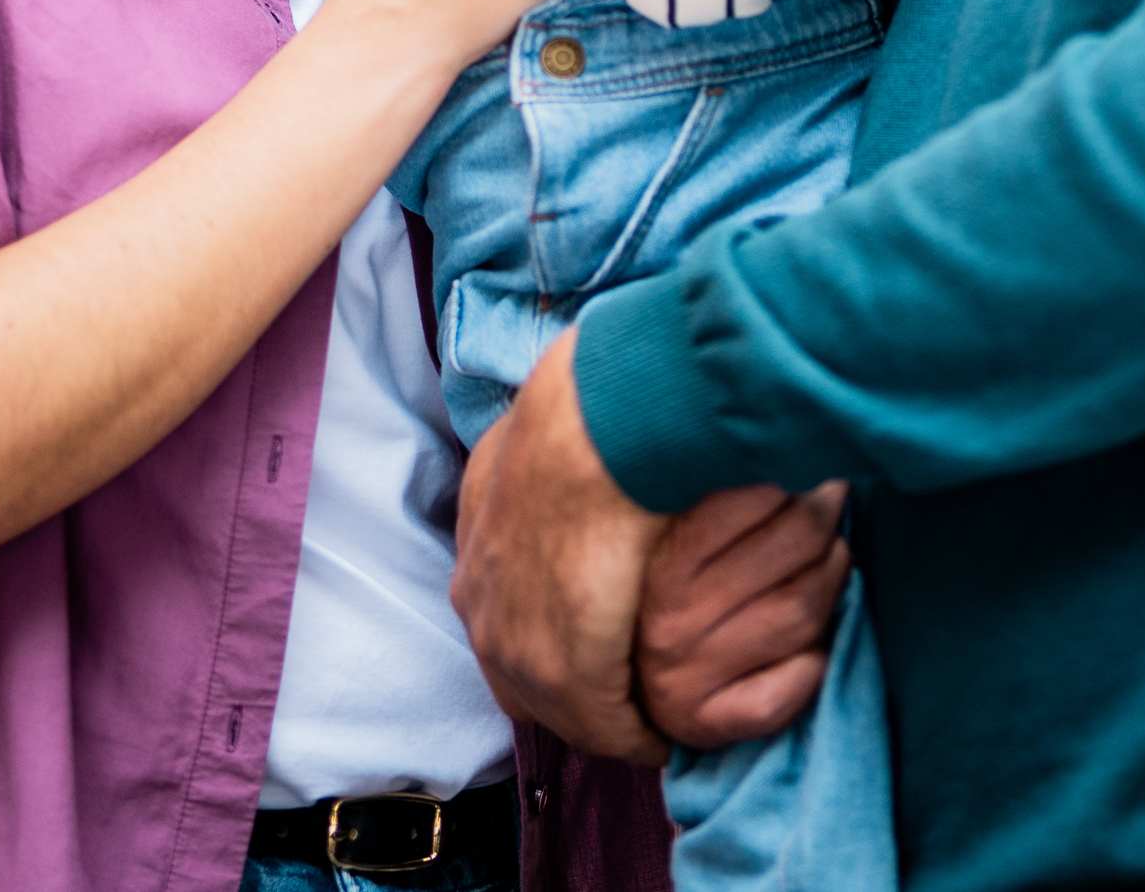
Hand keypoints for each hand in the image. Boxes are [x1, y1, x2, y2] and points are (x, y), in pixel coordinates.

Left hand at [452, 332, 667, 761]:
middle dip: (570, 677)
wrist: (598, 429)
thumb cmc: (597, 409)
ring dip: (606, 713)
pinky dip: (634, 734)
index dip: (548, 616)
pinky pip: (600, 724)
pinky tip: (667, 736)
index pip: (501, 598)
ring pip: (557, 700)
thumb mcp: (562, 421)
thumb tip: (598, 441)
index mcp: (477, 524)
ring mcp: (510, 635)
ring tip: (655, 720)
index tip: (600, 624)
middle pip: (518, 660)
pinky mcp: (560, 670)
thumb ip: (565, 448)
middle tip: (630, 689)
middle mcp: (479, 589)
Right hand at [638, 483, 847, 749]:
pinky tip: (816, 643)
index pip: (744, 504)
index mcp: (658, 566)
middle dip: (822, 523)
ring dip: (833, 581)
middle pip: (791, 552)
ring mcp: (685, 680)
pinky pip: (793, 686)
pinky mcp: (710, 725)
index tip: (804, 473)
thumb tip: (786, 449)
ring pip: (802, 613)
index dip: (789, 483)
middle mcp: (666, 625)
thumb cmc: (669, 594)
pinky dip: (817, 661)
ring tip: (834, 560)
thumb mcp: (676, 539)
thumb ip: (718, 501)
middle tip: (828, 508)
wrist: (627, 690)